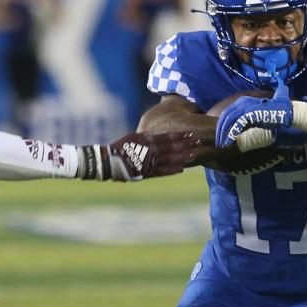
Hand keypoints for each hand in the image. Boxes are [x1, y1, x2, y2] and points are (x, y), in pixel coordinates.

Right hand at [79, 131, 211, 180]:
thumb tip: (156, 135)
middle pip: (172, 147)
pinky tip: (182, 168)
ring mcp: (148, 162)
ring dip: (183, 156)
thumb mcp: (133, 138)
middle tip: (199, 141)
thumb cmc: (119, 148)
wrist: (107, 162)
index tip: (191, 133)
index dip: (181, 136)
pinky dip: (172, 169)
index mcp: (146, 140)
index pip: (167, 137)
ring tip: (194, 154)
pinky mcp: (145, 172)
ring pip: (169, 158)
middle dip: (186, 145)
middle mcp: (149, 150)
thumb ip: (146, 137)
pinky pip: (161, 171)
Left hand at [215, 81, 294, 149]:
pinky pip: (237, 124)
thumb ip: (250, 118)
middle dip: (220, 130)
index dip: (222, 125)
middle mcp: (244, 102)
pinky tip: (228, 142)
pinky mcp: (251, 113)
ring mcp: (247, 107)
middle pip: (226, 116)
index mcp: (244, 101)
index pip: (228, 112)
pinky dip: (231, 133)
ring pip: (229, 120)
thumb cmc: (277, 113)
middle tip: (218, 142)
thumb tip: (244, 127)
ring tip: (222, 144)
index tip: (221, 136)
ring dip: (224, 133)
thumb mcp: (260, 114)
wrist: (289, 113)